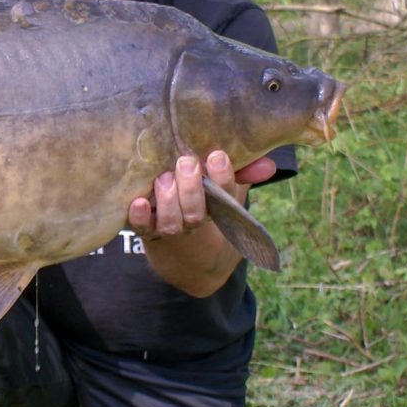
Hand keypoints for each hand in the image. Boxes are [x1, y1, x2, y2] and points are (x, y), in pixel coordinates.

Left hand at [129, 151, 275, 239]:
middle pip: (196, 212)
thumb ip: (245, 172)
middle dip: (192, 188)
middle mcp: (194, 220)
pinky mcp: (146, 230)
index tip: (217, 155)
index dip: (222, 177)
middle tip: (187, 162)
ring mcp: (170, 228)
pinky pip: (142, 228)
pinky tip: (137, 201)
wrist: (184, 251)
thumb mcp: (226, 188)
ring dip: (168, 201)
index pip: (224, 196)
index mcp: (217, 208)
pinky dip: (140, 217)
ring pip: (171, 222)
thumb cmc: (205, 201)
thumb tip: (269, 164)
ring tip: (163, 178)